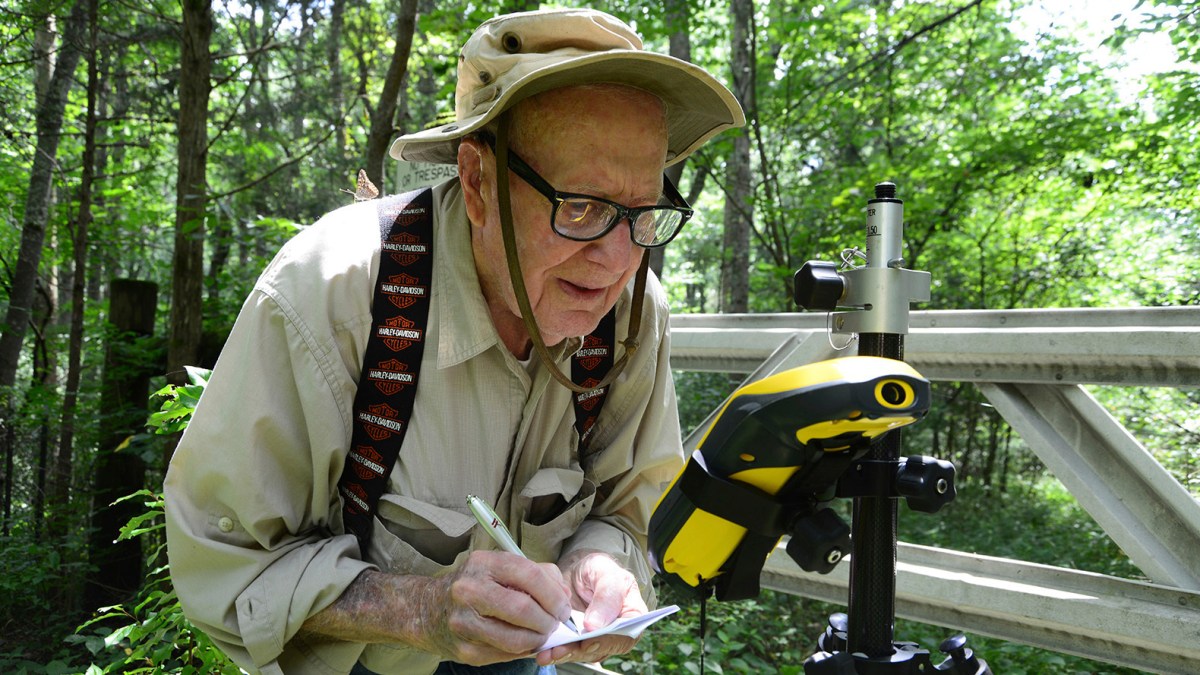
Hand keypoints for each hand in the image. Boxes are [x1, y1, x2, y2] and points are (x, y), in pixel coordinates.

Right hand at [422, 550, 572, 664]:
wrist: (430, 609)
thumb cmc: (475, 586)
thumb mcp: (500, 567)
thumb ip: (537, 574)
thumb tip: (563, 595)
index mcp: (483, 564)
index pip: (529, 576)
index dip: (554, 595)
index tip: (563, 607)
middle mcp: (469, 591)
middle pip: (523, 609)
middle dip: (548, 620)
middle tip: (555, 623)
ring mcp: (464, 623)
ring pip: (517, 639)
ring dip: (538, 640)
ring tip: (541, 634)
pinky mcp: (465, 650)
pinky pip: (506, 655)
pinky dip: (522, 650)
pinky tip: (522, 641)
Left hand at [537, 551, 646, 666]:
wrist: (579, 571)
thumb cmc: (599, 569)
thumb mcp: (606, 574)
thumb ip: (606, 597)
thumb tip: (595, 626)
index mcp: (632, 614)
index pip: (626, 635)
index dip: (607, 641)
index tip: (587, 641)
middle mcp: (618, 632)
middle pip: (602, 648)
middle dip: (579, 651)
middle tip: (560, 649)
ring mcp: (599, 638)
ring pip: (584, 653)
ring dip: (565, 654)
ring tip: (548, 652)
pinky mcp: (580, 642)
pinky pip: (571, 651)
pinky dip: (557, 652)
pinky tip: (544, 651)